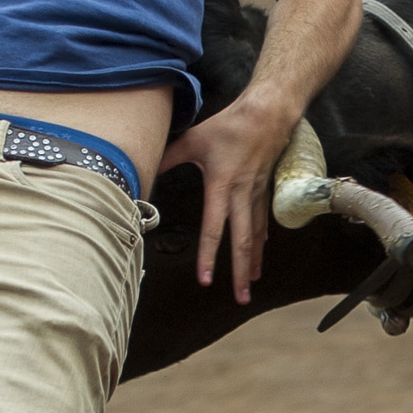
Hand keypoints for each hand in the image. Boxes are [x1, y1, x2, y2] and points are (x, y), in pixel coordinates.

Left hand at [163, 94, 295, 302]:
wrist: (268, 114)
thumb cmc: (229, 125)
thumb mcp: (194, 139)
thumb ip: (169, 156)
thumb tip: (145, 168)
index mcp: (222, 187)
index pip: (213, 229)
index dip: (208, 256)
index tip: (205, 279)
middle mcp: (241, 196)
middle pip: (241, 242)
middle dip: (239, 272)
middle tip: (240, 298)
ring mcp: (255, 195)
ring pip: (255, 235)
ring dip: (253, 261)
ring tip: (250, 283)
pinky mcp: (264, 189)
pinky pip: (262, 220)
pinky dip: (260, 240)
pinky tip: (259, 253)